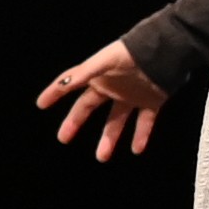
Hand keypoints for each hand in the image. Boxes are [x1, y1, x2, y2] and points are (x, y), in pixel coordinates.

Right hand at [34, 40, 167, 160]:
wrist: (167, 51)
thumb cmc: (134, 53)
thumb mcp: (106, 62)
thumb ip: (85, 73)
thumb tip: (64, 84)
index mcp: (99, 75)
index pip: (71, 84)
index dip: (55, 92)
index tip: (41, 104)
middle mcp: (112, 86)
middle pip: (88, 107)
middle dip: (75, 122)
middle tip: (63, 138)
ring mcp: (131, 95)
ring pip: (116, 121)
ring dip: (109, 138)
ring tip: (102, 157)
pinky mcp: (151, 101)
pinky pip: (145, 122)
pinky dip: (141, 136)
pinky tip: (136, 149)